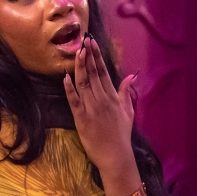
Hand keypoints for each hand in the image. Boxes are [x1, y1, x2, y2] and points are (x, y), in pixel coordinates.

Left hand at [64, 34, 137, 175]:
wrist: (116, 156)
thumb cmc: (121, 135)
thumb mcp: (129, 112)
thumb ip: (127, 92)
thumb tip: (131, 75)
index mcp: (113, 98)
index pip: (104, 72)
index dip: (97, 56)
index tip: (92, 43)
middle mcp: (102, 100)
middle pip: (94, 74)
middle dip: (88, 55)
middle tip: (83, 40)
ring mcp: (91, 109)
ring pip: (83, 83)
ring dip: (80, 67)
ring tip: (77, 52)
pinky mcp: (81, 119)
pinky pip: (74, 101)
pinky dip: (69, 89)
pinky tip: (66, 77)